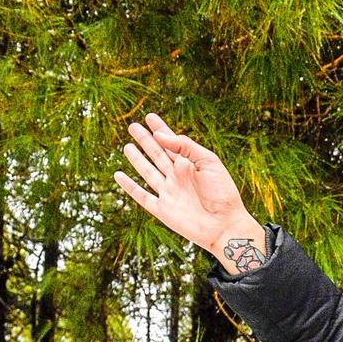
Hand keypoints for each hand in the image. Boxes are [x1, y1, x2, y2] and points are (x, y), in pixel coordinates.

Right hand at [111, 113, 266, 272]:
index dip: (161, 129)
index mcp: (190, 165)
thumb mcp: (209, 162)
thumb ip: (185, 146)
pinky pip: (141, 196)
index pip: (172, 143)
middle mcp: (178, 177)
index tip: (149, 116)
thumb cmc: (223, 193)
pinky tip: (118, 175)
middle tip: (133, 126)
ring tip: (127, 146)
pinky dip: (129, 186)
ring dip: (137, 159)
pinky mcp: (162, 210)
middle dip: (145, 140)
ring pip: (147, 172)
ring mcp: (169, 193)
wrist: (224, 225)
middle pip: (157, 154)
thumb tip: (160, 136)